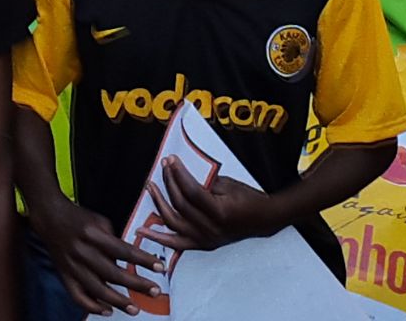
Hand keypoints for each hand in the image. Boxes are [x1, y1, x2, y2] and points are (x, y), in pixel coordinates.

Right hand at [31, 196, 162, 315]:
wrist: (49, 216)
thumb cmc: (78, 218)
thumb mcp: (100, 222)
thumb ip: (114, 241)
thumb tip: (131, 262)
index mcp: (93, 234)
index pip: (123, 250)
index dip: (143, 260)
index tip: (159, 268)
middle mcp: (82, 251)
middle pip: (112, 273)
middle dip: (136, 284)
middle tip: (154, 291)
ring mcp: (71, 265)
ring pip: (97, 289)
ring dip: (118, 301)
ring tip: (135, 308)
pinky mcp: (64, 275)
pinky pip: (78, 296)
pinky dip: (92, 306)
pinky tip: (107, 310)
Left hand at [139, 157, 278, 251]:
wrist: (263, 221)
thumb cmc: (248, 199)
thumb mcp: (228, 185)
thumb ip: (204, 182)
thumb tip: (179, 173)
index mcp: (220, 213)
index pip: (191, 191)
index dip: (179, 174)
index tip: (171, 160)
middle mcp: (211, 229)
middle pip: (180, 204)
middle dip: (169, 182)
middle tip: (163, 166)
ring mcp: (206, 239)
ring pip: (173, 222)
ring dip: (158, 204)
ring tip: (149, 187)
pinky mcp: (202, 245)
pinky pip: (176, 242)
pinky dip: (158, 238)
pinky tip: (143, 230)